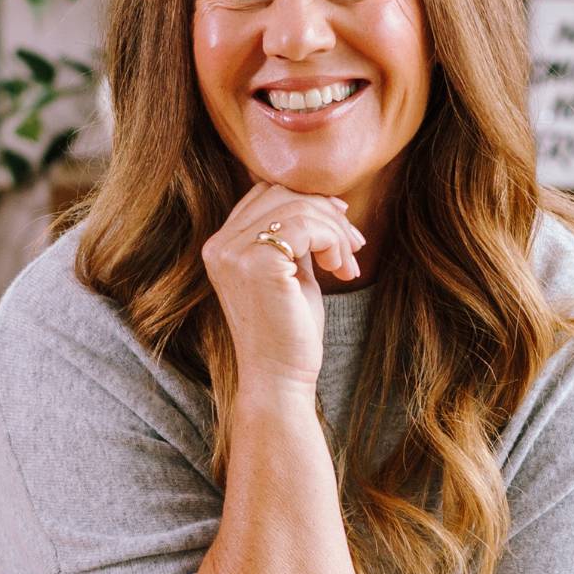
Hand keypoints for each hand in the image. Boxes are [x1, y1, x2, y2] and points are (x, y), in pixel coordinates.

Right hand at [201, 183, 365, 399]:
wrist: (279, 380)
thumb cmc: (289, 333)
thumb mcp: (291, 274)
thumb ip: (296, 239)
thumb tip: (326, 202)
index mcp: (222, 246)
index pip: (265, 193)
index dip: (307, 201)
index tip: (340, 224)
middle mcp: (220, 245)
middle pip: (282, 193)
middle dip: (326, 213)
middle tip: (353, 246)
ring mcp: (234, 253)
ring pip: (298, 207)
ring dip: (336, 232)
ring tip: (348, 265)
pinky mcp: (258, 263)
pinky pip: (306, 226)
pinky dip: (333, 241)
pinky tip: (341, 270)